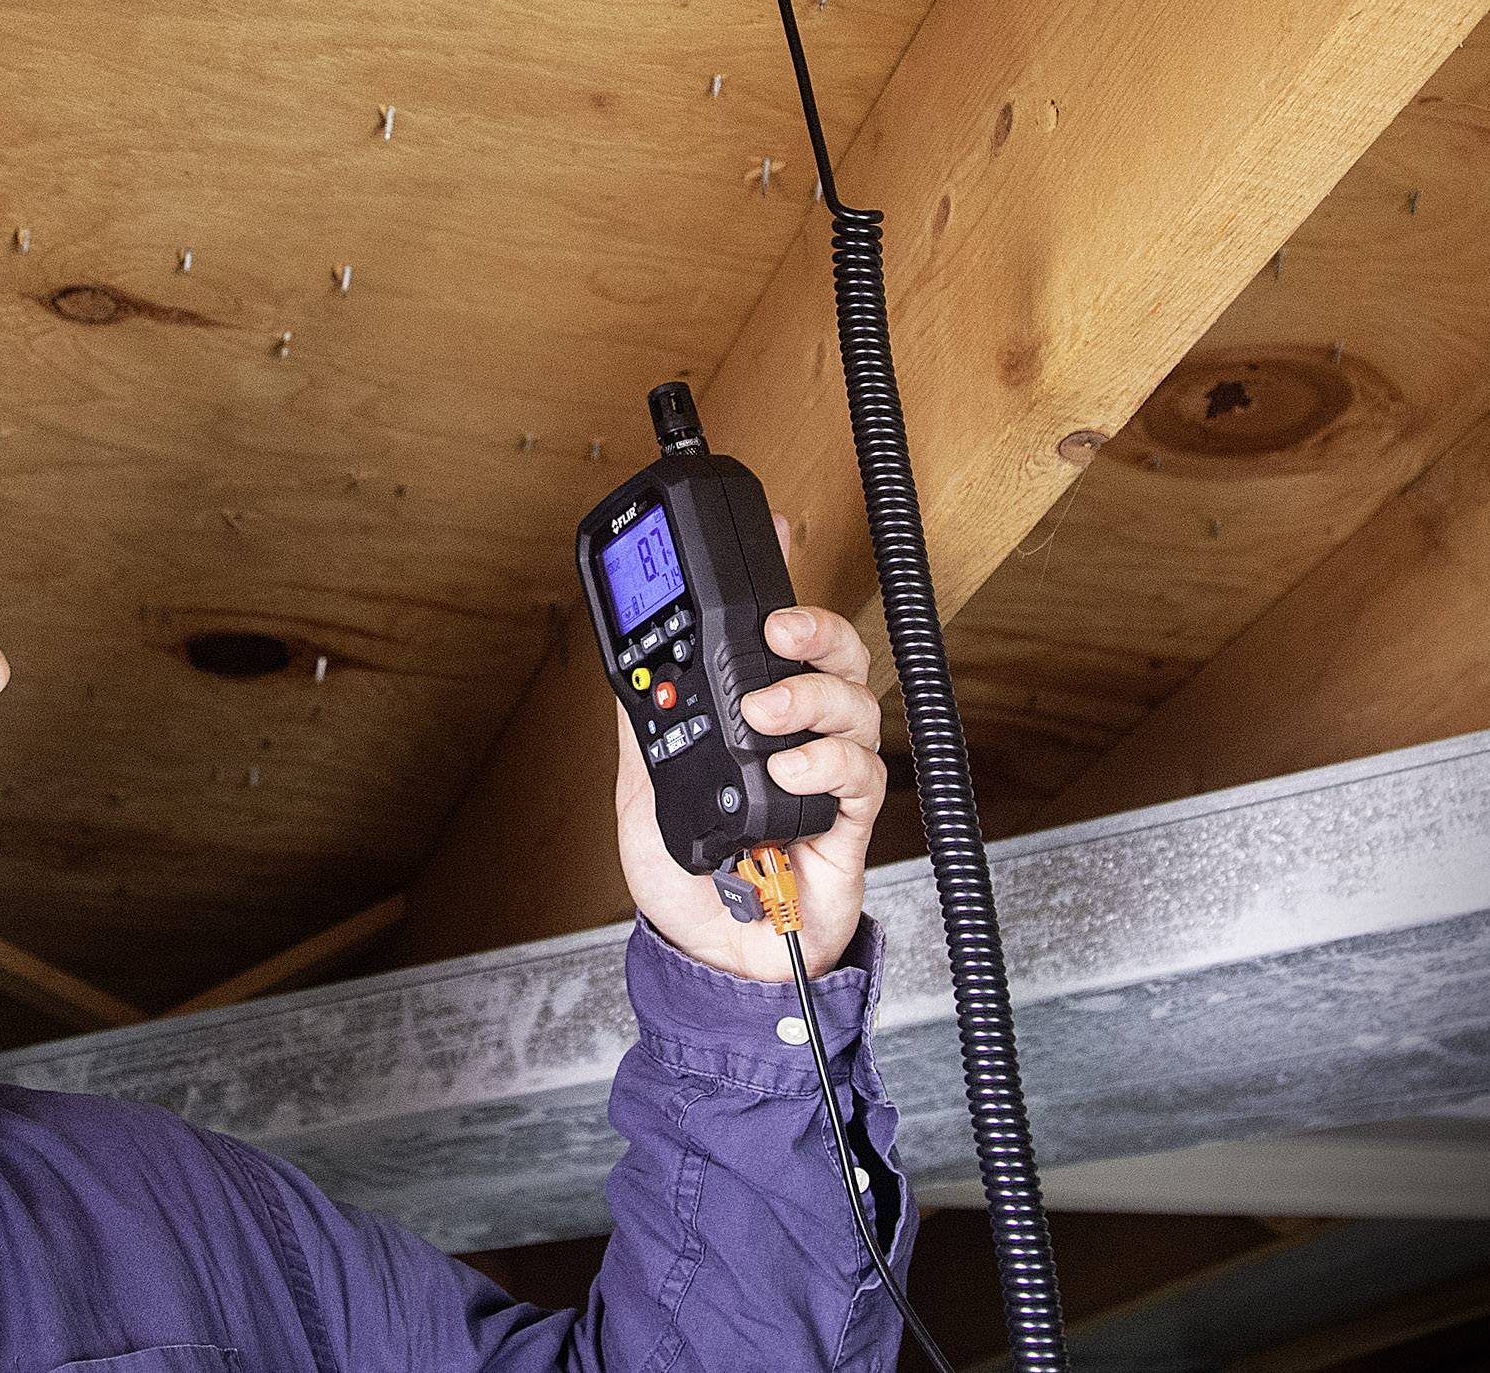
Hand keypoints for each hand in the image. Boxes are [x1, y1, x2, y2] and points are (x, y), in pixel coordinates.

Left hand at [614, 518, 885, 982]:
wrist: (707, 956)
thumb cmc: (686, 878)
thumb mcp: (644, 785)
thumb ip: (646, 724)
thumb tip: (628, 658)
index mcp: (757, 719)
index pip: (781, 639)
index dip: (788, 583)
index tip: (778, 532)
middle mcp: (799, 738)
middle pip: (838, 656)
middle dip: (814, 627)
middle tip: (774, 630)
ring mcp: (828, 778)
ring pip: (857, 704)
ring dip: (809, 696)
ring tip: (763, 715)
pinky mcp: (849, 825)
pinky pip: (860, 774)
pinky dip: (823, 762)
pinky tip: (787, 768)